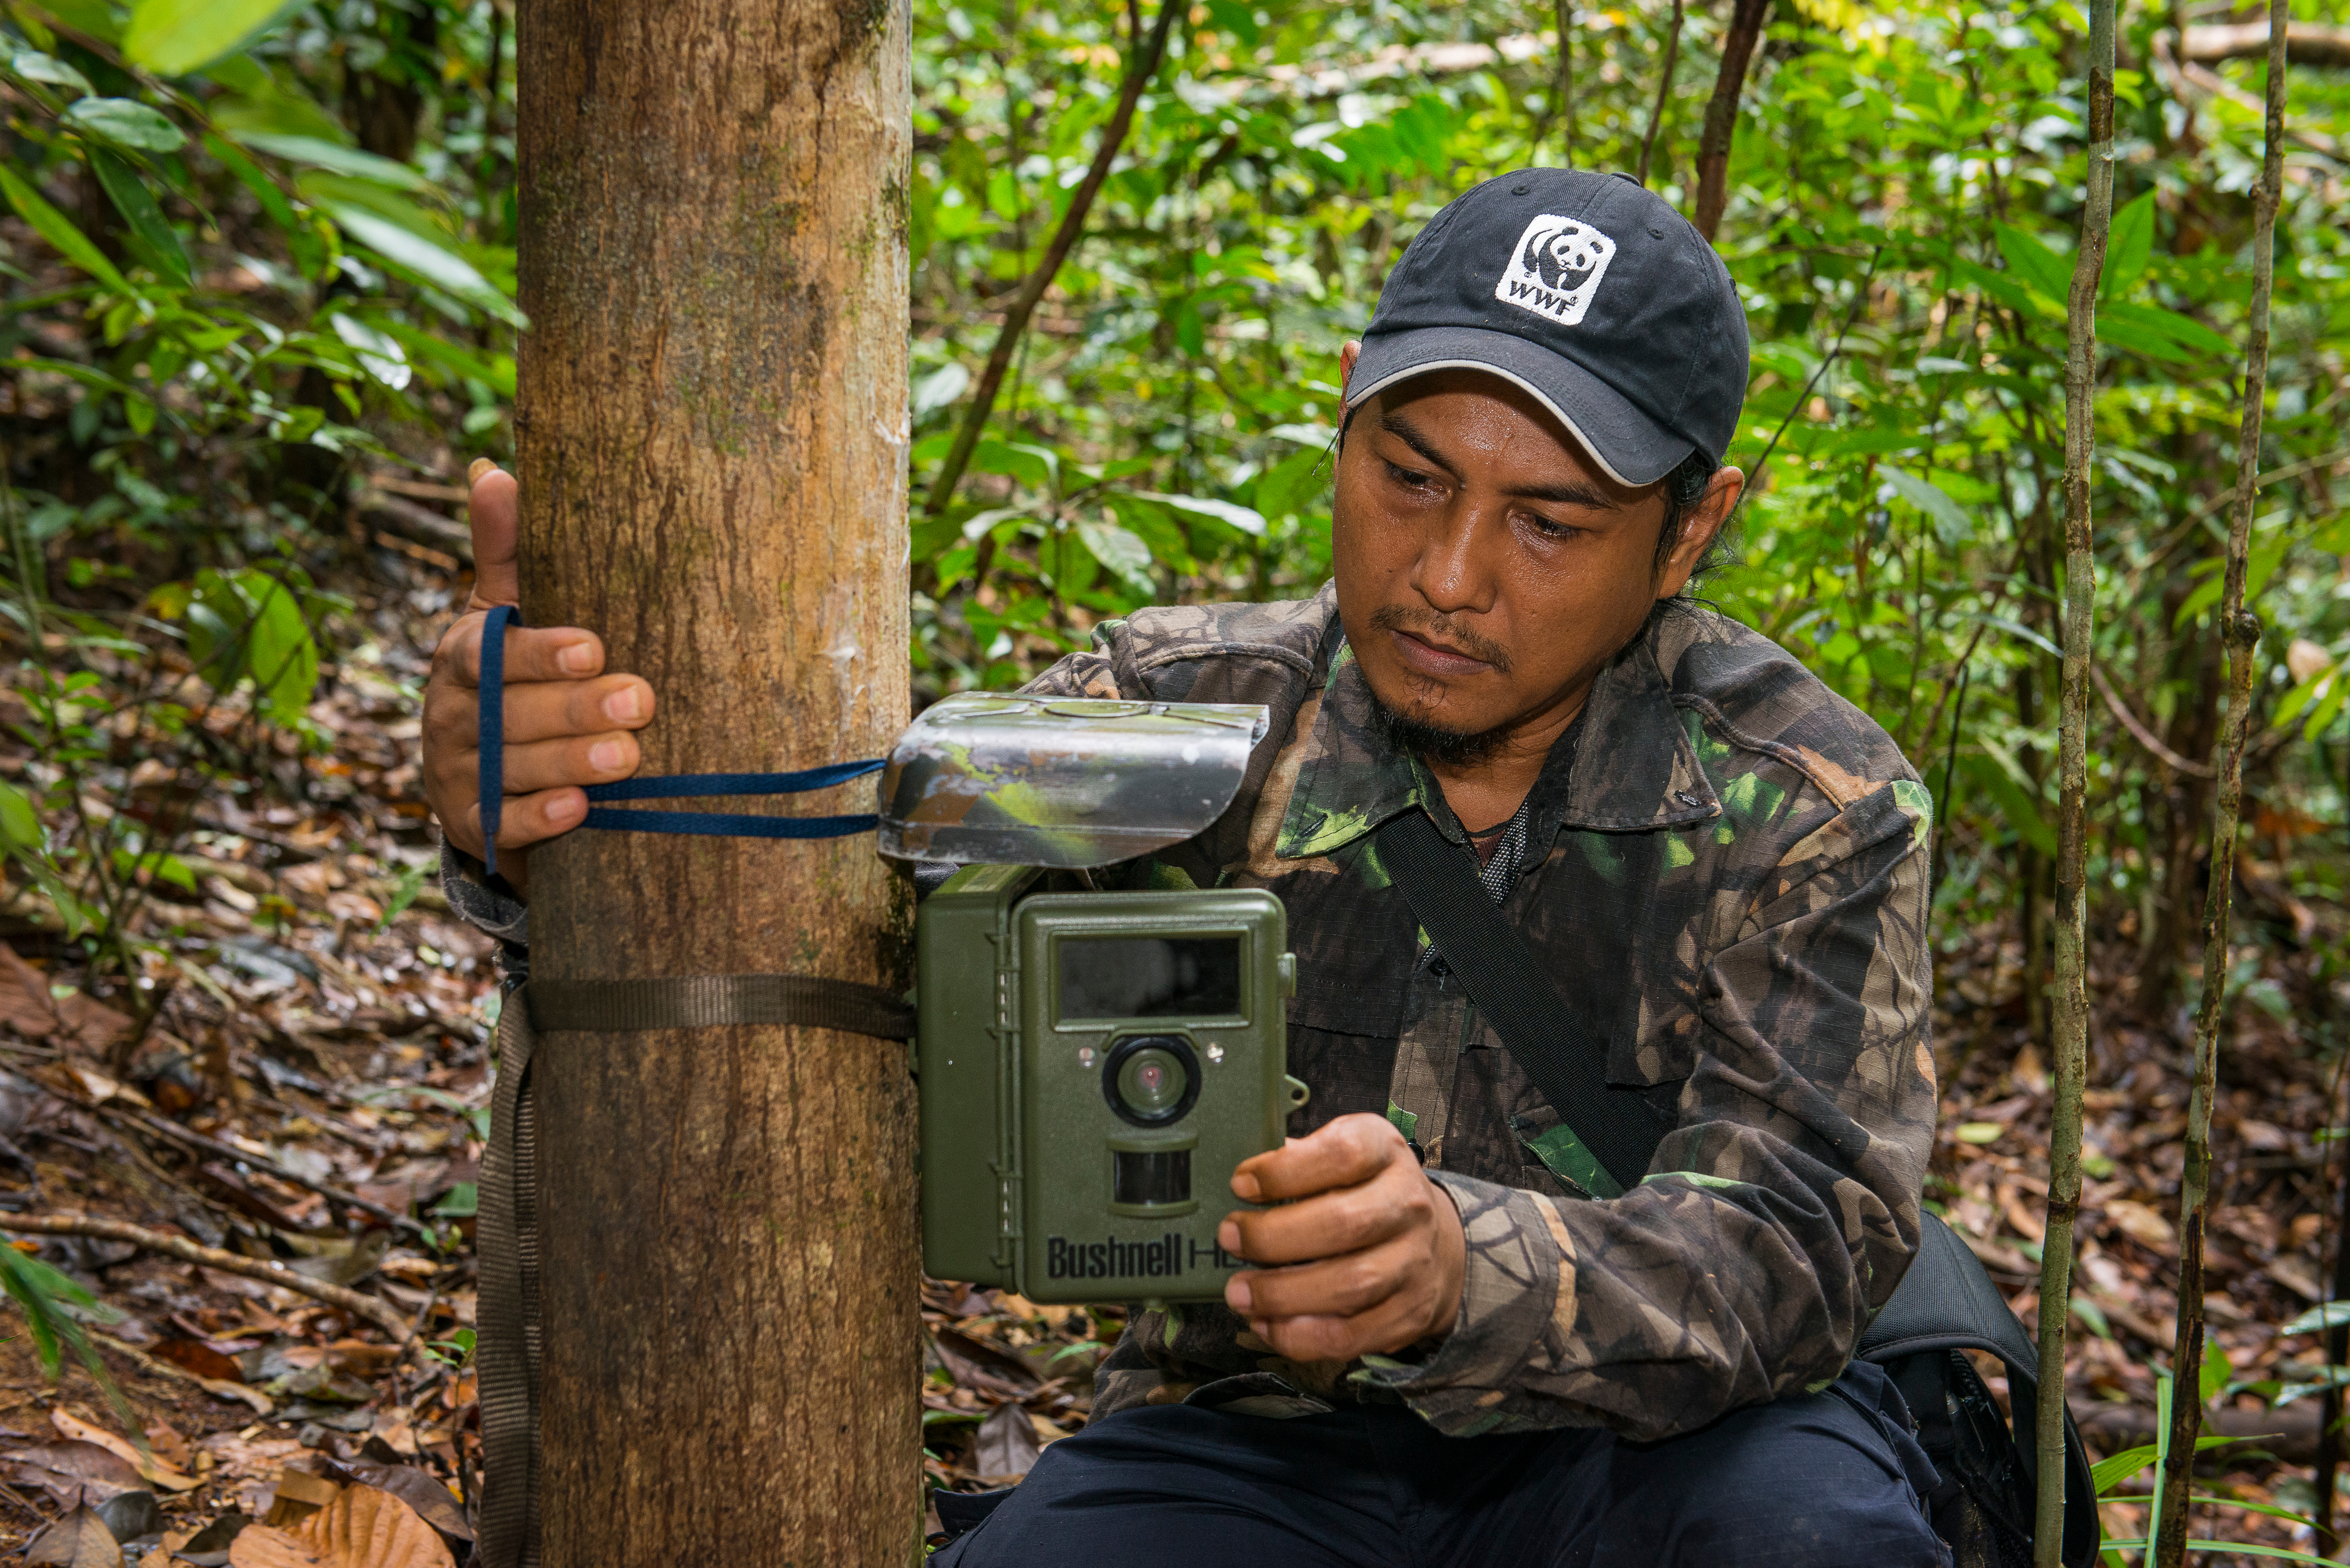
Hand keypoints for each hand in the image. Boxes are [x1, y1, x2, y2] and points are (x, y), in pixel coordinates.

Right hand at [420, 461, 655, 897]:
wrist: (480, 772)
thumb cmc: (510, 674)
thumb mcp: (503, 613)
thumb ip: (506, 552)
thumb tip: (493, 469)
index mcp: (461, 656)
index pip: (490, 651)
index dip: (540, 652)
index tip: (595, 647)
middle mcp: (450, 714)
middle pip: (509, 713)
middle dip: (575, 708)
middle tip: (642, 700)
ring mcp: (456, 773)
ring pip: (510, 770)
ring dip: (570, 763)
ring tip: (628, 756)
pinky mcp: (471, 827)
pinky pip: (502, 826)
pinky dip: (538, 820)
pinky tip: (579, 811)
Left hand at [1219, 1112, 1465, 1362]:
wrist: (1432, 1242)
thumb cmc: (1365, 1191)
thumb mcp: (1343, 1152)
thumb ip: (1298, 1160)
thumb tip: (1241, 1184)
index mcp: (1385, 1152)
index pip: (1342, 1154)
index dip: (1285, 1171)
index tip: (1241, 1184)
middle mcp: (1409, 1204)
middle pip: (1343, 1223)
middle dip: (1272, 1237)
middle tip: (1229, 1239)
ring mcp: (1414, 1263)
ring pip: (1349, 1285)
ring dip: (1282, 1294)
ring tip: (1239, 1292)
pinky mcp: (1409, 1314)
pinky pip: (1351, 1335)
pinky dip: (1300, 1336)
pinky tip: (1266, 1323)